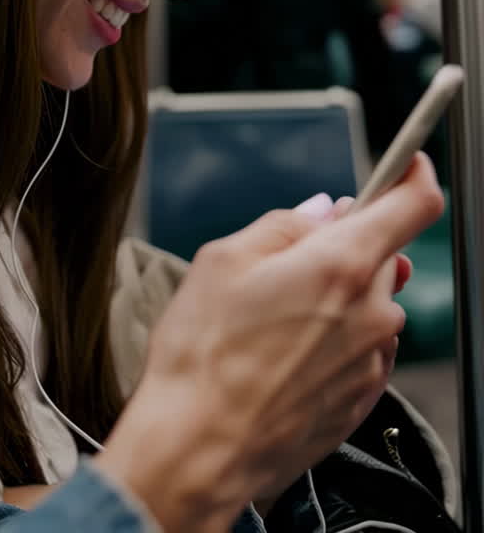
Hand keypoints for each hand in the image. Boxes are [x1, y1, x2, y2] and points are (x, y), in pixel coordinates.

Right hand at [97, 153, 442, 532]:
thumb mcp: (224, 259)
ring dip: (339, 297)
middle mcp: (371, 312)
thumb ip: (283, 226)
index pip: (415, 205)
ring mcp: (371, 360)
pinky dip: (335, 338)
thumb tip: (320, 212)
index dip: (415, 174)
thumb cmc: (203, 356)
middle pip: (383, 255)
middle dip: (345, 247)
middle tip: (286, 262)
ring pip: (371, 303)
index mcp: (340, 265)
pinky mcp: (362, 398)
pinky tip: (284, 353)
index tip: (406, 165)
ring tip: (274, 320)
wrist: (198, 450)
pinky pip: (363, 347)